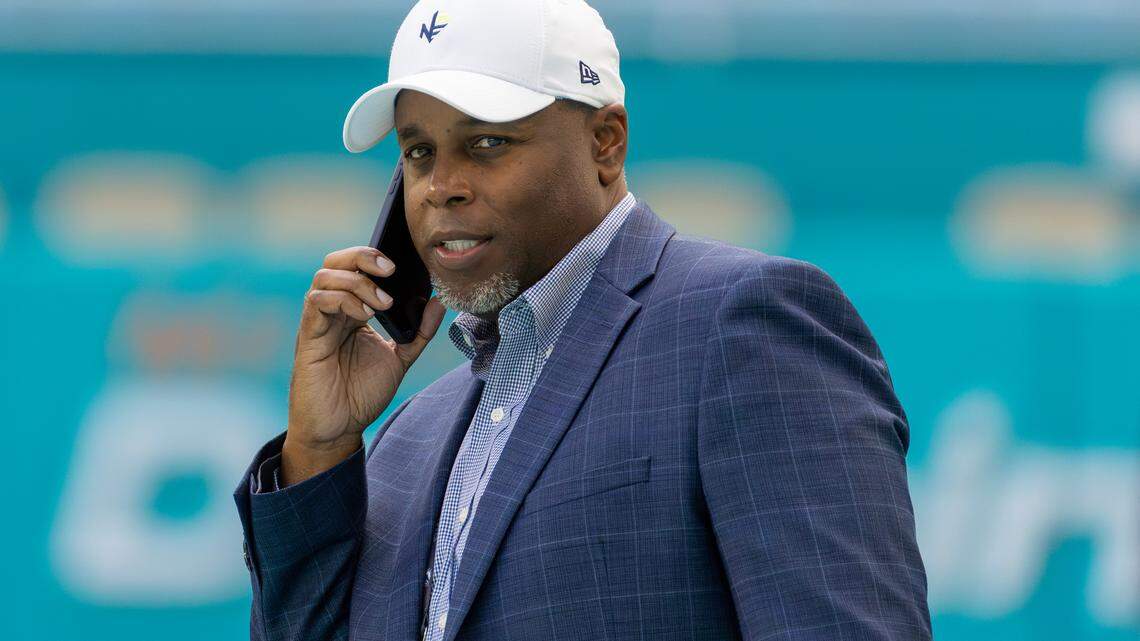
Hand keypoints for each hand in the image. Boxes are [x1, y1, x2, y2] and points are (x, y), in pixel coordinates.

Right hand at [281, 246, 445, 485]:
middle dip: (364, 256)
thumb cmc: (361, 394)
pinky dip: (343, 299)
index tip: (402, 267)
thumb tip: (439, 302)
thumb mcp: (399, 359)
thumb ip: (419, 332)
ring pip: (325, 276)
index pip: (355, 266)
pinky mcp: (309, 336)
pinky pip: (317, 302)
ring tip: (383, 304)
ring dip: (358, 282)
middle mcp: (333, 310)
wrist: (338, 428)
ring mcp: (319, 321)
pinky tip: (364, 315)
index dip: (375, 256)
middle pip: (336, 261)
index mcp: (352, 310)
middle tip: (391, 271)